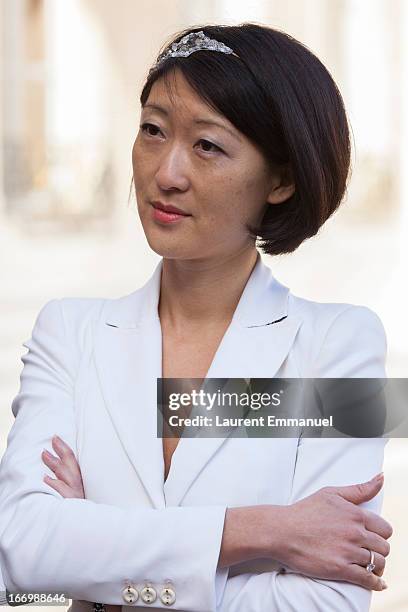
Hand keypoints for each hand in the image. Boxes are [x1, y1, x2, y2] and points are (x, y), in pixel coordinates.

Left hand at [41, 437, 125, 611]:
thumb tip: (76, 483)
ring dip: (55, 466)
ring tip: (44, 455)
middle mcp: (83, 490)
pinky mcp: (74, 509)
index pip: (77, 464)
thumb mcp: (90, 503)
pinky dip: (55, 487)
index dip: (67, 450)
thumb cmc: (97, 521)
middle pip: (71, 466)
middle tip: (52, 439)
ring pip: (66, 478)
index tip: (58, 438)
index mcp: (87, 486)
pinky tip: (45, 481)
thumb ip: (82, 492)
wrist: (105, 540)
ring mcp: (78, 499)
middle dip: (61, 452)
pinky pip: (64, 496)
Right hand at [267, 473, 391, 590]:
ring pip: (378, 562)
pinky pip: (368, 579)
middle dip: (379, 550)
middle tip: (370, 551)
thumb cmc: (305, 511)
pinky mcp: (340, 569)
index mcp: (355, 514)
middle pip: (384, 547)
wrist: (282, 530)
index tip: (374, 538)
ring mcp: (348, 551)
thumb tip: (381, 477)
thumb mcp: (331, 493)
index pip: (384, 529)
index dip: (381, 534)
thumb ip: (359, 489)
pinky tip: (377, 583)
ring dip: (377, 566)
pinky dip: (376, 583)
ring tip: (371, 566)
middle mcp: (355, 532)